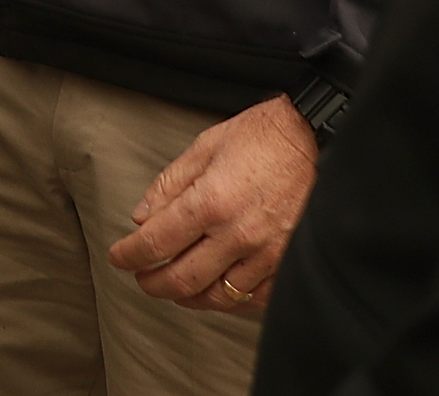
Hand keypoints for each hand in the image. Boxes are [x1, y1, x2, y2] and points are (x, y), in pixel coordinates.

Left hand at [105, 95, 318, 316]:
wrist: (318, 140)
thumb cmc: (266, 138)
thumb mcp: (206, 146)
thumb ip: (170, 184)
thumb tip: (142, 215)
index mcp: (212, 201)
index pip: (156, 242)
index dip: (130, 254)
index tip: (120, 257)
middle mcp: (239, 234)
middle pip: (182, 278)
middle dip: (153, 284)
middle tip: (142, 278)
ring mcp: (268, 254)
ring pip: (218, 295)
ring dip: (188, 297)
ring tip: (175, 288)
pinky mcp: (290, 263)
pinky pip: (255, 299)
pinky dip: (230, 301)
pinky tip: (217, 291)